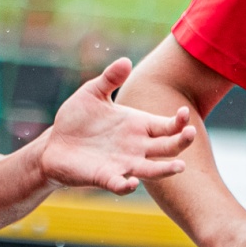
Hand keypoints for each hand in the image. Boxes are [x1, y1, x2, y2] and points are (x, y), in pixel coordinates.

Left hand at [36, 58, 195, 193]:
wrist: (54, 144)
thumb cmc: (77, 118)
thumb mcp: (92, 93)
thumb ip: (109, 78)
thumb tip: (126, 61)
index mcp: (138, 125)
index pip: (167, 125)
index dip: (179, 122)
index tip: (184, 112)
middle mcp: (137, 147)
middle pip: (168, 147)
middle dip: (182, 141)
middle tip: (191, 133)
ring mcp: (123, 163)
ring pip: (152, 170)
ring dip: (166, 170)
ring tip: (180, 166)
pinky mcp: (105, 177)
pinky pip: (120, 184)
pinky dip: (127, 185)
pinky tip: (131, 181)